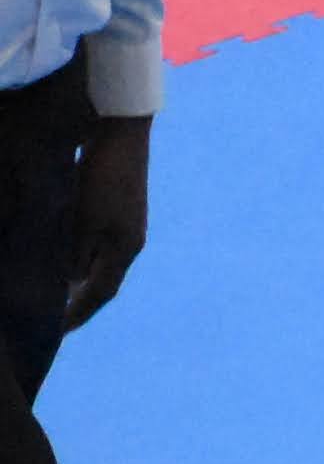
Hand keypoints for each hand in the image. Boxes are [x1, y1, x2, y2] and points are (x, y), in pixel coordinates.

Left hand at [59, 112, 144, 329]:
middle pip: (101, 279)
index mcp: (124, 249)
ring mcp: (126, 224)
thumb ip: (74, 253)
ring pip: (98, 260)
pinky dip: (80, 253)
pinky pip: (97, 242)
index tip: (56, 332)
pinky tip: (64, 250)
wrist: (122, 131)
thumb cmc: (101, 176)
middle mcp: (129, 241)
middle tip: (53, 315)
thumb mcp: (82, 219)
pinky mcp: (118, 208)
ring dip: (77, 275)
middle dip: (78, 298)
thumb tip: (67, 282)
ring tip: (54, 286)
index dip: (77, 314)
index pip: (99, 293)